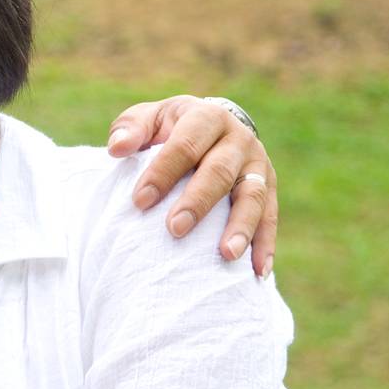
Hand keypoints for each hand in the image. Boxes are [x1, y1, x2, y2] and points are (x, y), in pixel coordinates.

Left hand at [106, 95, 276, 277]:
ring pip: (254, 196)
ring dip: (241, 227)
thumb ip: (130, 129)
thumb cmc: (169, 127)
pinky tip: (258, 271)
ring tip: (227, 254)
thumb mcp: (149, 118)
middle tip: (175, 229)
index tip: (139, 201)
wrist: (211, 125)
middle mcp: (238, 139)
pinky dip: (265, 244)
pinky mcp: (269, 187)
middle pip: (220, 172)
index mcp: (206, 117)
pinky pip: (271, 218)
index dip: (162, 173)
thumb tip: (117, 149)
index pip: (184, 146)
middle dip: (197, 202)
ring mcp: (258, 164)